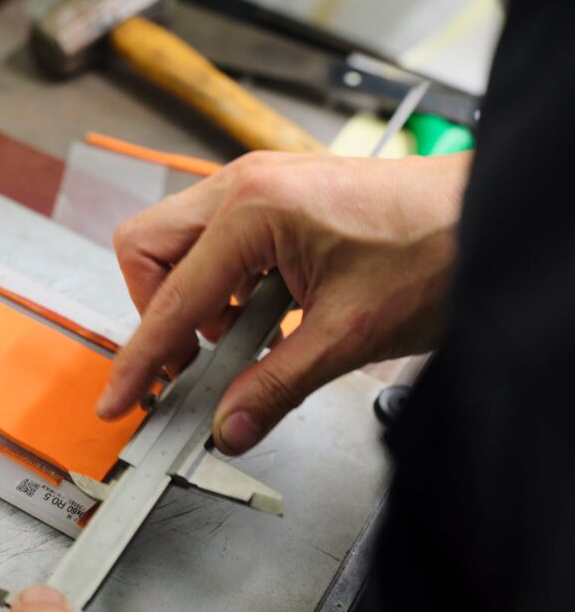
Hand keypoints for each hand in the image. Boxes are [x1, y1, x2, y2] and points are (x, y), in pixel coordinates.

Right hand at [97, 151, 469, 453]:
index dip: (140, 358)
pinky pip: (216, 244)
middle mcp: (244, 186)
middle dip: (155, 312)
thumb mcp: (348, 334)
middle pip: (146, 249)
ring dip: (193, 301)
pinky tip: (265, 318)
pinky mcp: (276, 198)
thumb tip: (228, 425)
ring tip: (241, 343)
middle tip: (189, 363)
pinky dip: (223, 288)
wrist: (491, 214)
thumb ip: (275, 385)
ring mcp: (258, 186)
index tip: (120, 397)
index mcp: (253, 209)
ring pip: (177, 245)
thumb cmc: (438, 248)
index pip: (170, 298)